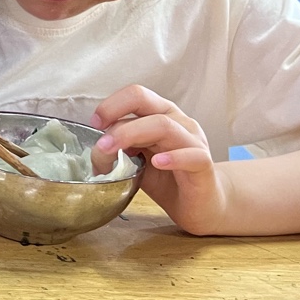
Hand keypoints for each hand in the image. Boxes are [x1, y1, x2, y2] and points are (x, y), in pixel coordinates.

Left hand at [92, 85, 228, 234]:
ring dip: (132, 135)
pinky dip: (173, 157)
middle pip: (145, 103)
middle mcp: (178, 122)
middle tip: (99, 143)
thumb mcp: (136, 161)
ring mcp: (193, 141)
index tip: (94, 124)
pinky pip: (192, 155)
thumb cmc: (166, 178)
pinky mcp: (204, 164)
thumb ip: (119, 150)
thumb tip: (95, 149)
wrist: (200, 204)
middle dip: (116, 118)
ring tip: (112, 152)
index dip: (111, 105)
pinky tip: (157, 163)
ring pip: (164, 126)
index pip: (135, 95)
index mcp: (159, 115)